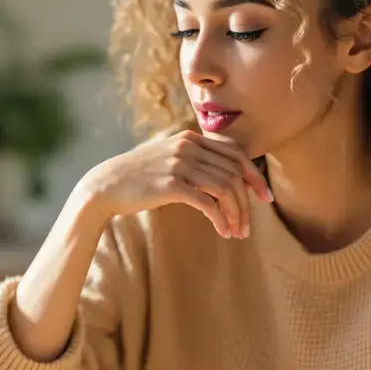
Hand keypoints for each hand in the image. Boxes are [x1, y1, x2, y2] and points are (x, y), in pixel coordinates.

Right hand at [78, 130, 270, 238]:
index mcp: (190, 138)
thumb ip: (195, 159)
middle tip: (249, 224)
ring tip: (236, 232)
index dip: (254, 175)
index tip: (264, 197)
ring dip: (236, 214)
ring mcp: (179, 164)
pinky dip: (221, 219)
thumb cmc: (139, 176)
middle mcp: (188, 147)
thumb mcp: (169, 157)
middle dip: (247, 202)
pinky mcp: (171, 185)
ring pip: (225, 188)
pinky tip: (222, 231)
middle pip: (234, 173)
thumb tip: (226, 176)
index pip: (235, 153)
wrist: (106, 184)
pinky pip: (208, 202)